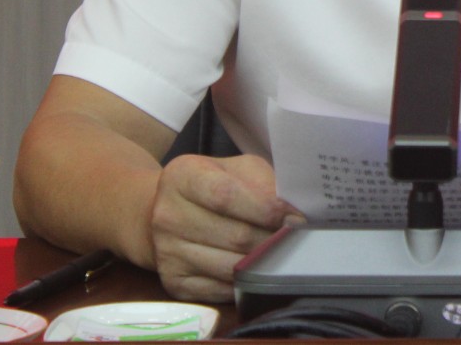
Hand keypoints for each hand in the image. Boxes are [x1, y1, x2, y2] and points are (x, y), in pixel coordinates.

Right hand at [149, 154, 303, 300]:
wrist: (164, 214)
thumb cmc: (211, 187)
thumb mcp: (234, 170)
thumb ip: (261, 183)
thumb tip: (292, 213)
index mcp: (182, 177)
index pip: (226, 196)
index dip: (266, 209)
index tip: (296, 218)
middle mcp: (168, 215)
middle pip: (234, 236)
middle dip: (272, 240)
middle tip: (296, 240)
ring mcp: (168, 253)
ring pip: (231, 267)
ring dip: (262, 263)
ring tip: (281, 255)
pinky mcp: (174, 282)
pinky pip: (221, 290)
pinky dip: (245, 283)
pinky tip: (255, 271)